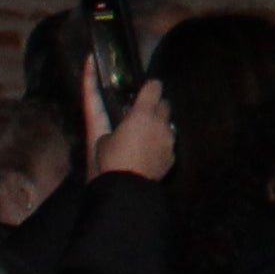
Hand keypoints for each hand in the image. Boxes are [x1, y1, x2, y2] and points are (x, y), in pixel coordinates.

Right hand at [82, 66, 176, 185]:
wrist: (127, 186)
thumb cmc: (112, 160)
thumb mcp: (102, 139)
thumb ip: (116, 128)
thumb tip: (120, 131)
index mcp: (142, 114)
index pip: (154, 87)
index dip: (150, 87)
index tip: (146, 89)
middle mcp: (160, 123)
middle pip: (165, 104)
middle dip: (155, 107)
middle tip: (142, 115)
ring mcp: (169, 140)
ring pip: (168, 125)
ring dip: (158, 127)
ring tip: (144, 138)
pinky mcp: (172, 157)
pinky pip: (168, 145)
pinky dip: (161, 146)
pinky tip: (149, 155)